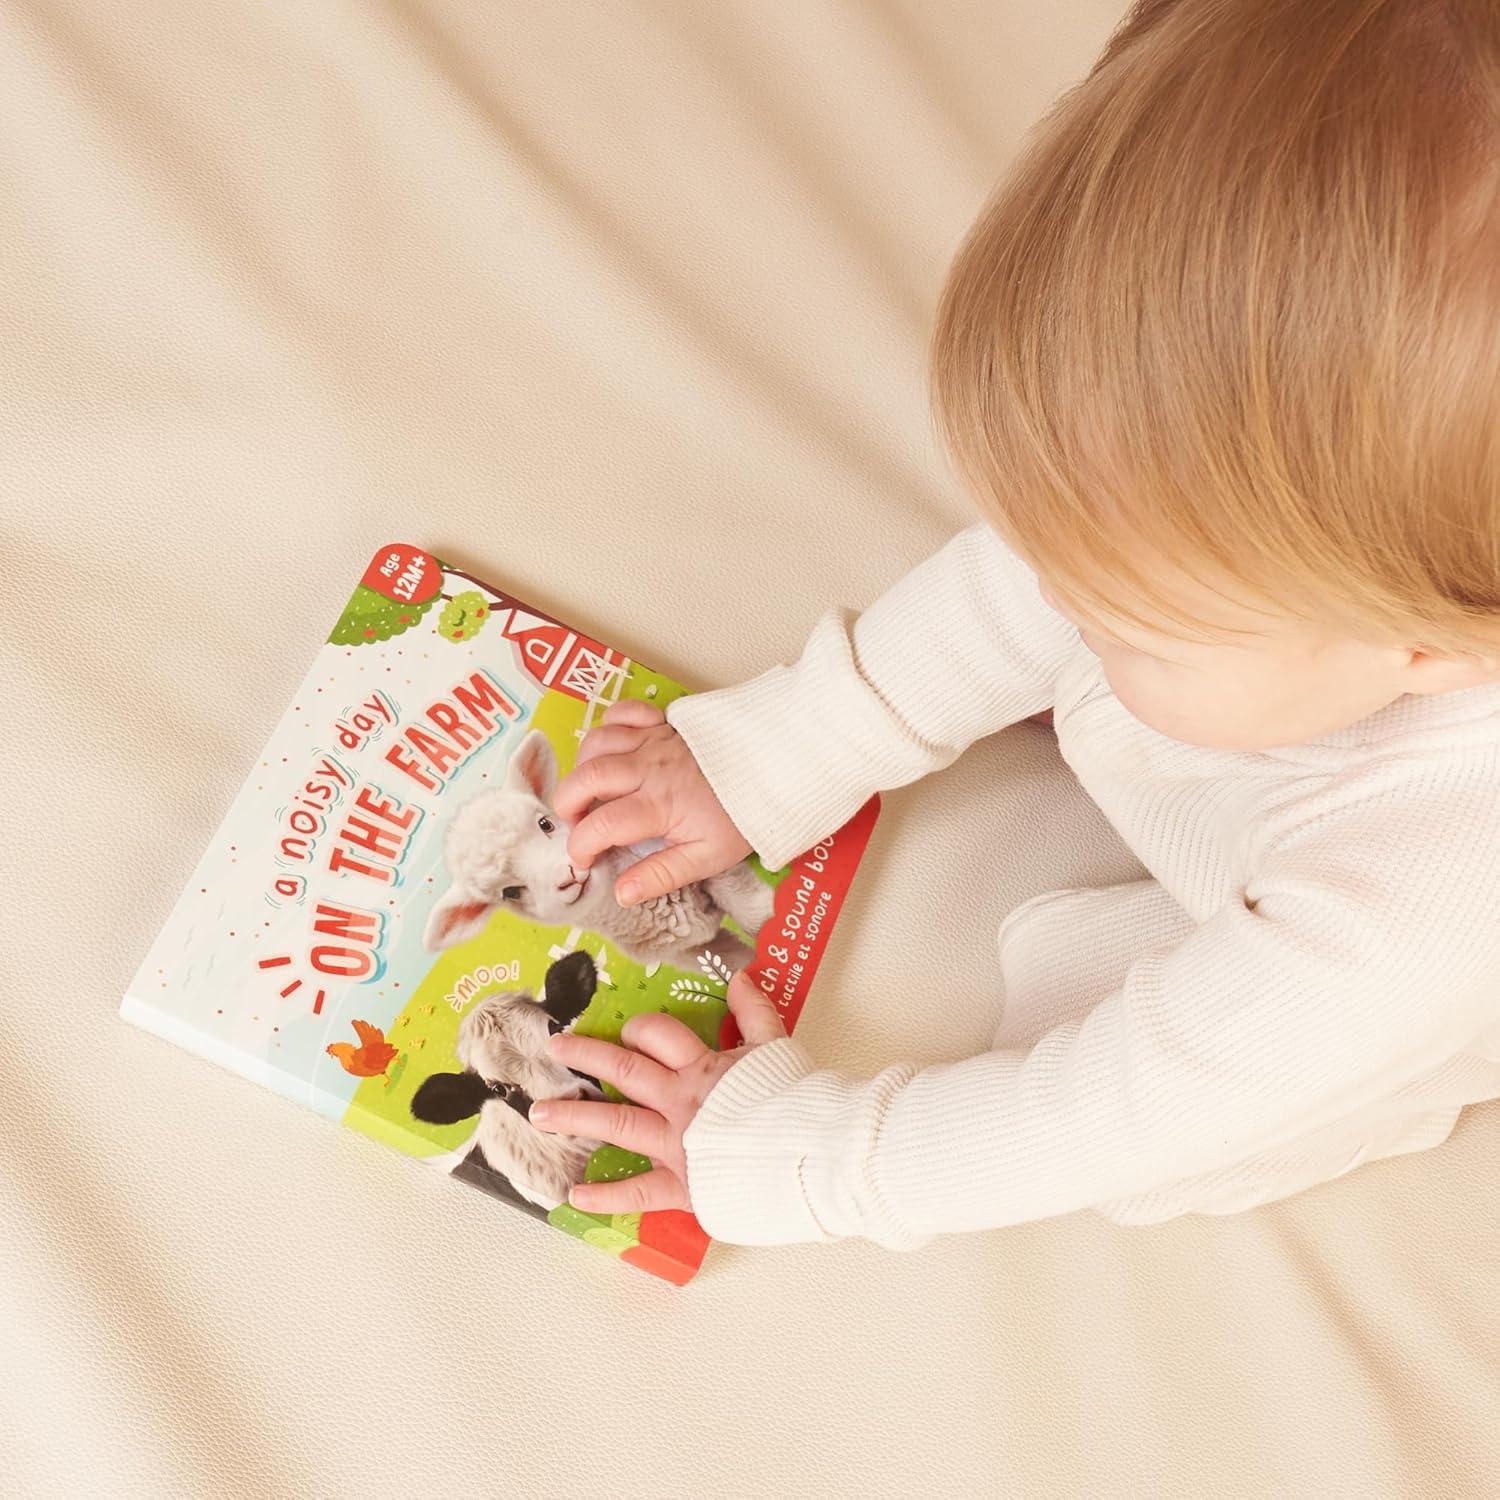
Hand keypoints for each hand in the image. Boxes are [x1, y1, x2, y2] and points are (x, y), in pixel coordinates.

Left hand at [528, 971, 785, 1214]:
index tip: (627, 1030)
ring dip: (575, 1118)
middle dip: (586, 1056)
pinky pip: (636, 1194)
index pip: (659, 1036)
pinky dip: (604, 1197)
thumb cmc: (801, 1100)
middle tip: (555, 1048)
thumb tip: (739, 975)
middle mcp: (682, 1101)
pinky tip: (575, 1195)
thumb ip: (754, 1009)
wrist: (819, 1151)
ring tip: (540, 1114)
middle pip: (625, 1071)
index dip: (640, 1029)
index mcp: (704, 1067)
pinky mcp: (685, 1187)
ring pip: (616, 1125)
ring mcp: (678, 1145)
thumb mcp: (779, 1043)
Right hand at [553, 700, 750, 905]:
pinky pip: (621, 712)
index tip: (584, 859)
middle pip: (587, 777)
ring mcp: (653, 740)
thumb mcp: (707, 858)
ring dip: (583, 766)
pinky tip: (613, 749)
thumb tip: (623, 893)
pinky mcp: (661, 722)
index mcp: (659, 805)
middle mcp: (649, 767)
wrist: (772, 773)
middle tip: (577, 821)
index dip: (581, 846)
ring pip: (596, 742)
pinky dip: (607, 726)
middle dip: (567, 803)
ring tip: (592, 790)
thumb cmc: (739, 817)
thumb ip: (661, 875)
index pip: (601, 825)